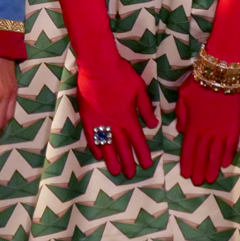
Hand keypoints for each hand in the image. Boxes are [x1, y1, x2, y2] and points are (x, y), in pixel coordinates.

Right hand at [76, 56, 157, 176]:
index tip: (146, 165)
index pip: (138, 141)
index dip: (142, 154)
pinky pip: (91, 136)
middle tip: (130, 174)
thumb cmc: (121, 74)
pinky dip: (94, 146)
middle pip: (122, 148)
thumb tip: (153, 124)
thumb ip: (146, 108)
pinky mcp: (86, 117)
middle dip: (128, 162)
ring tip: (114, 171)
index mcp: (128, 117)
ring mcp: (99, 121)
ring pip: (106, 146)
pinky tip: (97, 154)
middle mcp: (114, 124)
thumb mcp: (140, 89)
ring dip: (111, 160)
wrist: (97, 65)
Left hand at [174, 79, 239, 184]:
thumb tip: (181, 130)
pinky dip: (228, 155)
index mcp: (193, 125)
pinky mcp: (235, 127)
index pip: (189, 148)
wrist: (221, 75)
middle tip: (197, 182)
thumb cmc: (199, 83)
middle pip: (202, 155)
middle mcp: (207, 131)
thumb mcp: (182, 96)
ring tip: (210, 179)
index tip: (186, 174)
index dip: (187, 162)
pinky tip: (224, 164)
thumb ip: (181, 114)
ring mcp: (222, 130)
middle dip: (199, 169)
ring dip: (213, 167)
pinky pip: (231, 145)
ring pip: (217, 154)